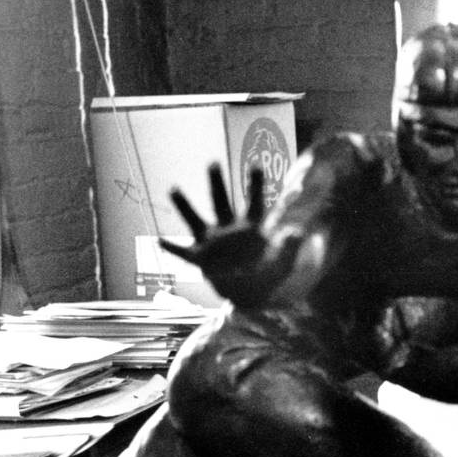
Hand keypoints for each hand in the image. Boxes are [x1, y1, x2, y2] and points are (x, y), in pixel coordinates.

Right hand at [166, 165, 305, 306]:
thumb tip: (298, 232)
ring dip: (185, 206)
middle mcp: (229, 230)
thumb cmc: (268, 275)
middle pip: (221, 201)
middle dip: (217, 183)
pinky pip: (183, 253)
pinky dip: (172, 249)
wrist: (250, 294)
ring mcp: (212, 243)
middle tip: (213, 162)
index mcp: (251, 228)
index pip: (254, 203)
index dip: (256, 185)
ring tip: (174, 189)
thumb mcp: (284, 265)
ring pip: (196, 220)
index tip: (257, 164)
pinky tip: (160, 241)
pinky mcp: (200, 259)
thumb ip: (290, 249)